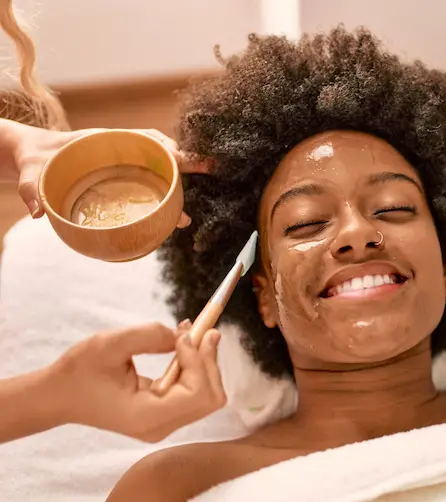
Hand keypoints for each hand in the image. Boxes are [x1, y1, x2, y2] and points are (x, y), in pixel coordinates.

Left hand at [4, 121, 212, 220]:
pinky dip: (166, 199)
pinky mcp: (124, 184)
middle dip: (187, 161)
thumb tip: (37, 212)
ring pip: (160, 173)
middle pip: (161, 155)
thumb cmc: (34, 161)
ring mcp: (125, 170)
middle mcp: (121, 154)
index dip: (164, 146)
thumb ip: (31, 188)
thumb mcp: (31, 170)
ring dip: (180, 185)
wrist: (33, 160)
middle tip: (212, 168)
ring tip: (190, 212)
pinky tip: (176, 217)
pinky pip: (150, 188)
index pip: (144, 138)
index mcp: (106, 142)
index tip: (179, 156)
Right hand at [47, 321, 226, 441]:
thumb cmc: (78, 372)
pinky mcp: (164, 414)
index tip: (184, 334)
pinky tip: (182, 345)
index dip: (199, 361)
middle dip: (209, 359)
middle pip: (211, 396)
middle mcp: (160, 427)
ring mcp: (163, 423)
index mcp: (147, 417)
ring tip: (190, 332)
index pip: (199, 394)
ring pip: (207, 394)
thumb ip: (149, 336)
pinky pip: (194, 391)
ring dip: (204, 360)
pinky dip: (195, 366)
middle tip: (201, 327)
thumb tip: (184, 336)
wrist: (58, 396)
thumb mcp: (109, 344)